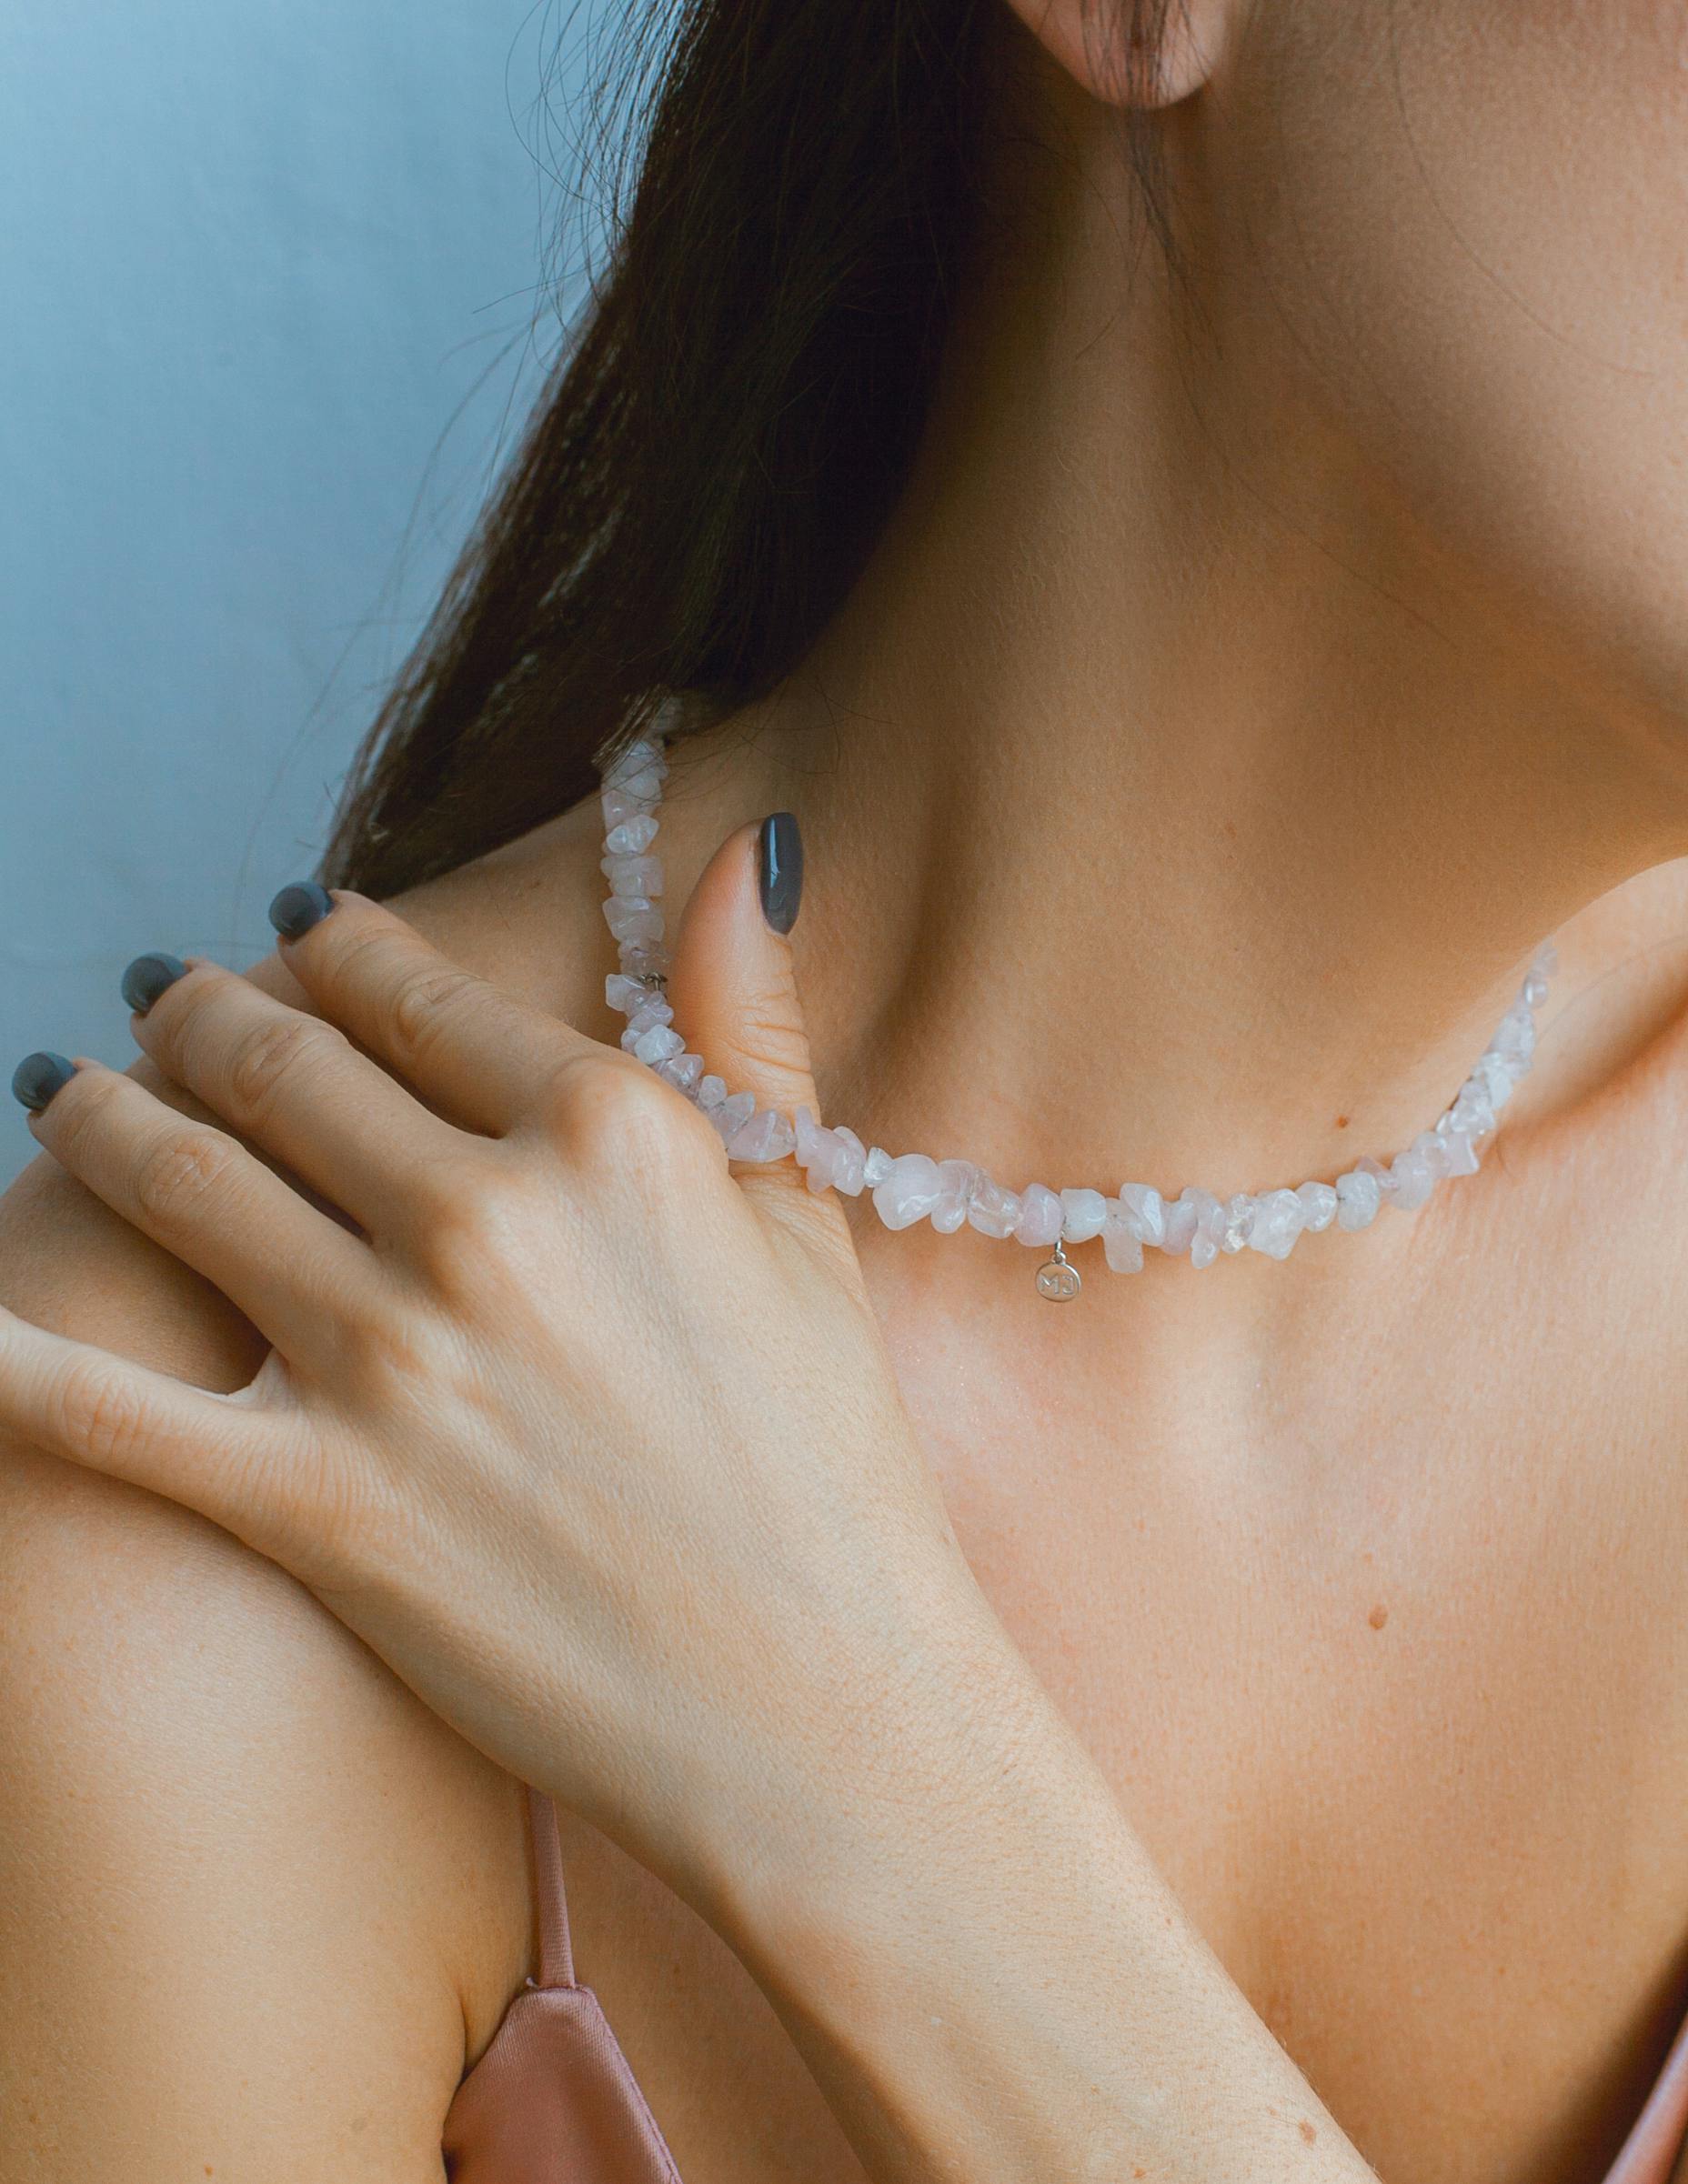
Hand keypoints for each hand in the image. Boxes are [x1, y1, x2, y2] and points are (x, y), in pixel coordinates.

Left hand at [0, 823, 983, 1904]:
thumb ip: (748, 1025)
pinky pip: (102, 1409)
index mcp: (610, 1132)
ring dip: (93, 1114)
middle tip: (154, 995)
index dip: (331, 943)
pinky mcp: (317, 1507)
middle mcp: (485, 1218)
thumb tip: (740, 856)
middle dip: (191, 1011)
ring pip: (175, 1183)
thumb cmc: (829, 1467)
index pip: (410, 987)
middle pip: (273, 1065)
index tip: (293, 929)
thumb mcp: (809, 1222)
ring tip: (59, 1087)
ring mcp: (388, 1363)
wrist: (826, 1716)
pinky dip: (3, 1346)